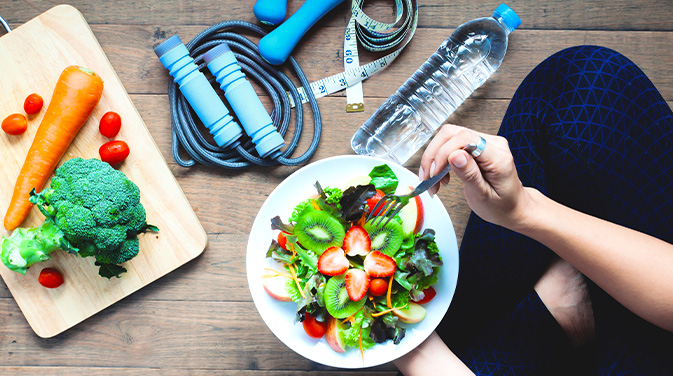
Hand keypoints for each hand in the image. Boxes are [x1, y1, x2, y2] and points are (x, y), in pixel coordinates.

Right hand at [419, 124, 534, 229]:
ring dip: (435, 158)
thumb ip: (470, 174)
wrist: (513, 207)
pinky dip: (440, 159)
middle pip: (452, 134)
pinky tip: (440, 175)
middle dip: (434, 155)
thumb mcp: (483, 196)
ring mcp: (485, 142)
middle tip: (428, 178)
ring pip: (449, 137)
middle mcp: (493, 144)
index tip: (435, 173)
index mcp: (498, 157)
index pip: (465, 139)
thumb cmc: (501, 205)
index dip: (444, 153)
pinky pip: (452, 144)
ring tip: (433, 180)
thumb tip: (454, 155)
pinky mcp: (477, 145)